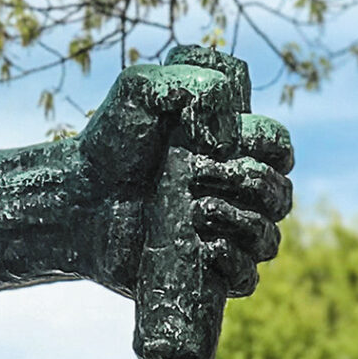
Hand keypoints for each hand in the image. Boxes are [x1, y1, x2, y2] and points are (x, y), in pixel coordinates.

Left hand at [78, 58, 292, 301]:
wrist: (77, 200)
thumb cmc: (109, 144)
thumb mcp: (141, 90)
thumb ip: (188, 78)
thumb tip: (227, 113)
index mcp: (231, 148)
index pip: (279, 148)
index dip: (270, 147)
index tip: (231, 143)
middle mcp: (234, 193)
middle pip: (280, 195)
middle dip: (252, 184)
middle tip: (198, 176)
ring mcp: (222, 235)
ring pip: (268, 239)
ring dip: (244, 224)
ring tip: (195, 211)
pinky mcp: (205, 273)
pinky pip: (247, 280)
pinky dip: (235, 265)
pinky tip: (206, 249)